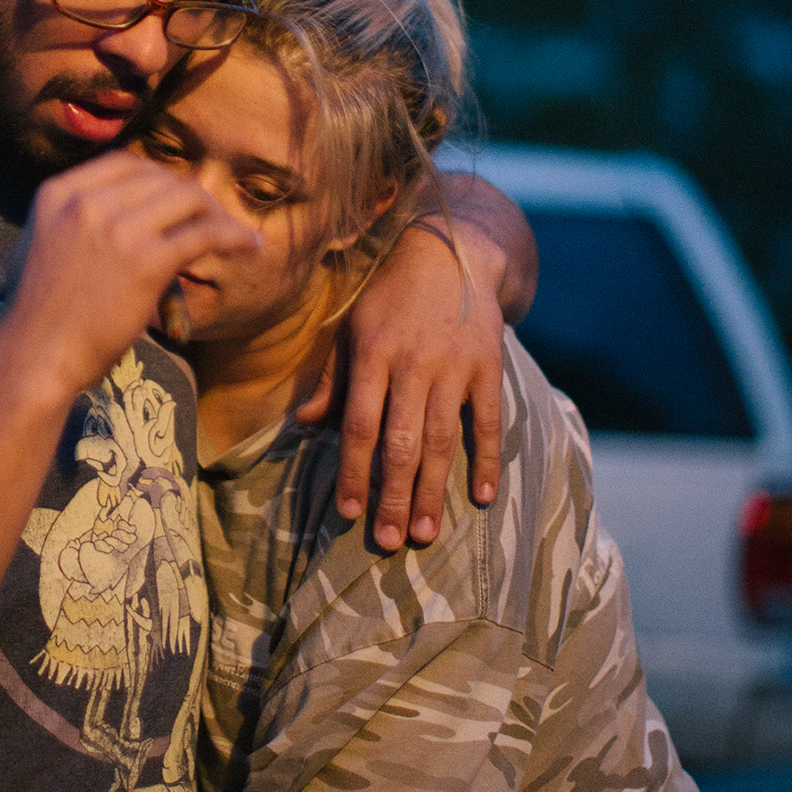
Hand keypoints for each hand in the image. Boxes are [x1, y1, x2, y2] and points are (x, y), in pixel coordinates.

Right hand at [2, 152, 259, 396]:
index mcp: (58, 193)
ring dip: (217, 213)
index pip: (125, 162)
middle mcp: (87, 201)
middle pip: (161, 177)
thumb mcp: (38, 244)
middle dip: (191, 197)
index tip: (177, 200)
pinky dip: (234, 236)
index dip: (159, 178)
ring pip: (188, 197)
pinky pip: (205, 234)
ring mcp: (117, 227)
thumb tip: (110, 212)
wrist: (34, 356)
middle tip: (211, 220)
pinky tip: (250, 246)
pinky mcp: (146, 260)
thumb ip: (70, 221)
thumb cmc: (36, 315)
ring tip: (233, 234)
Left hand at [298, 217, 506, 548]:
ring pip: (442, 440)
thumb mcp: (352, 328)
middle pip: (401, 442)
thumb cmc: (390, 296)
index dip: (353, 471)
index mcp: (373, 354)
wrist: (451, 250)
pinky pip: (488, 421)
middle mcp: (413, 362)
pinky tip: (481, 497)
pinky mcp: (489, 366)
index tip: (347, 513)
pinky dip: (485, 460)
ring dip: (434, 490)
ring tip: (427, 534)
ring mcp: (455, 365)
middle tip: (389, 541)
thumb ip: (333, 378)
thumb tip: (303, 422)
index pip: (358, 425)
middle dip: (394, 496)